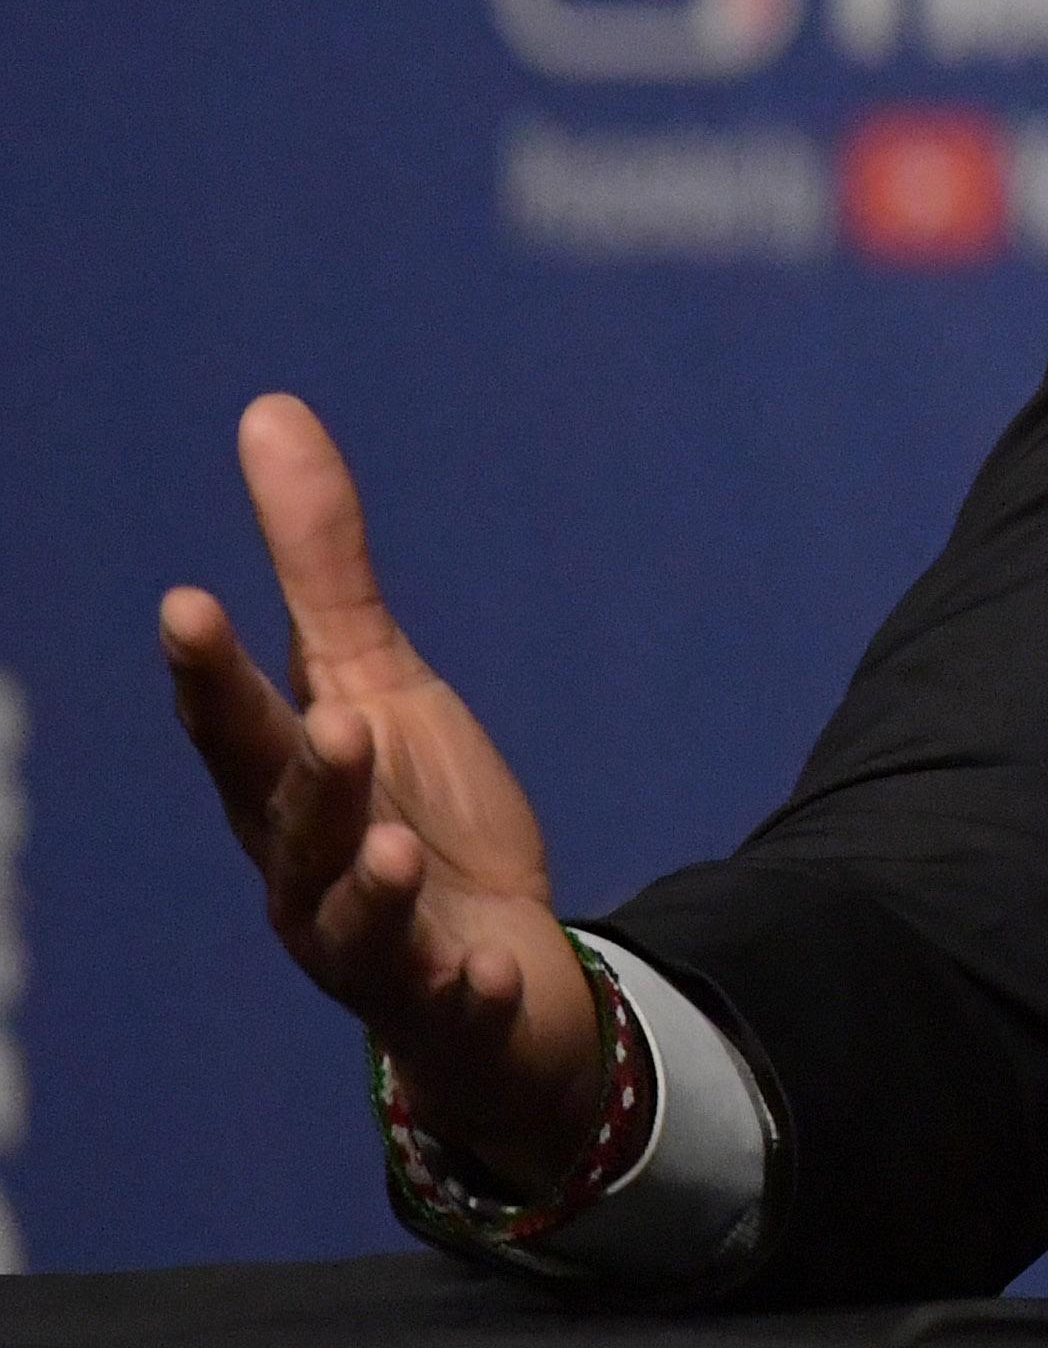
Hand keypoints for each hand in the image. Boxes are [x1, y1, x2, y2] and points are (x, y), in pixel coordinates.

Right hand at [159, 395, 606, 1195]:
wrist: (485, 972)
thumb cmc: (407, 816)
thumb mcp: (373, 679)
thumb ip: (320, 564)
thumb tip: (269, 411)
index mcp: (288, 790)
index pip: (235, 726)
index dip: (207, 673)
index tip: (185, 602)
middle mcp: (310, 875)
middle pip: (295, 824)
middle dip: (309, 778)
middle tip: (339, 719)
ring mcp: (376, 949)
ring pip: (355, 926)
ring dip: (367, 890)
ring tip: (391, 847)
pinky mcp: (448, 1001)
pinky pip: (455, 1002)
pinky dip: (471, 987)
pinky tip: (496, 970)